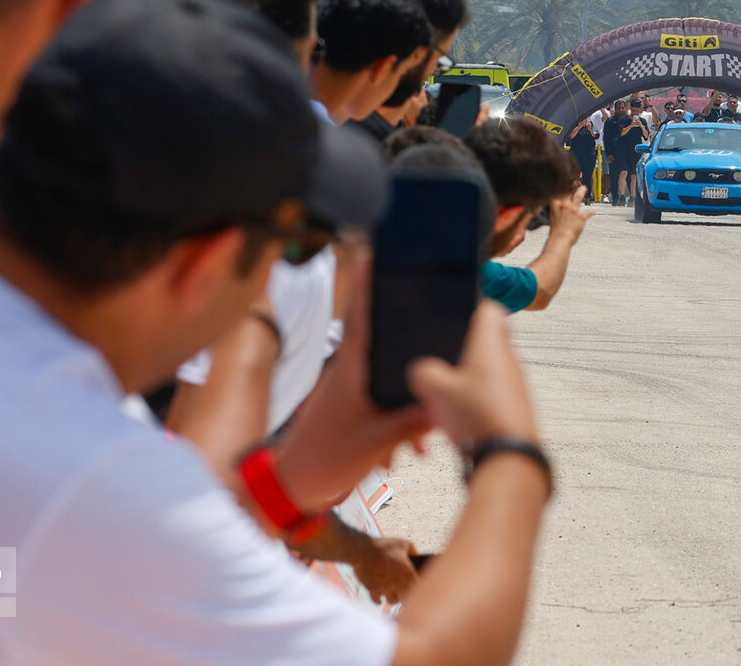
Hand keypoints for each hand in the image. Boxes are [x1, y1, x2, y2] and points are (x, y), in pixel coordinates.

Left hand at [273, 249, 430, 511]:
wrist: (293, 488)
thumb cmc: (325, 461)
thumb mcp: (377, 441)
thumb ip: (413, 420)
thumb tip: (447, 402)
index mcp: (350, 369)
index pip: (360, 314)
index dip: (368, 282)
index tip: (376, 250)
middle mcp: (348, 370)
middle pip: (383, 335)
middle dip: (410, 328)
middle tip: (433, 310)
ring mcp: (350, 387)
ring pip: (390, 373)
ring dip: (411, 394)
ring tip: (427, 432)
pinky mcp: (353, 405)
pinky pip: (386, 398)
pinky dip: (403, 417)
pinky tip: (417, 447)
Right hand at [352, 536, 418, 603]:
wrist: (363, 550)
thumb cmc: (384, 546)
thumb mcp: (401, 543)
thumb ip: (412, 549)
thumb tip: (416, 554)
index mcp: (408, 574)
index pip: (419, 588)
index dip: (418, 589)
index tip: (417, 589)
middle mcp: (398, 584)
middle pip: (406, 598)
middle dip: (405, 596)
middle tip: (405, 594)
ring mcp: (385, 589)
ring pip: (392, 601)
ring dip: (393, 598)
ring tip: (393, 595)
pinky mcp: (373, 590)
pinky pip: (377, 601)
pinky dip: (379, 600)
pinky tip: (380, 598)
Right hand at [408, 302, 537, 445]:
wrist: (510, 459)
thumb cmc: (478, 418)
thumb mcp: (434, 390)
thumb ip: (423, 371)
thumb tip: (422, 370)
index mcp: (491, 345)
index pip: (491, 309)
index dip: (473, 307)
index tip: (456, 316)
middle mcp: (509, 361)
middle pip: (487, 343)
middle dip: (464, 351)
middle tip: (442, 363)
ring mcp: (516, 386)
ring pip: (489, 372)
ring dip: (468, 380)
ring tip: (446, 399)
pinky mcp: (516, 409)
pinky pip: (493, 396)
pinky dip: (476, 402)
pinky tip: (459, 420)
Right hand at [546, 184, 593, 245]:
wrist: (560, 239)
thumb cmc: (555, 233)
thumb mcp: (551, 219)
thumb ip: (555, 212)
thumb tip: (556, 210)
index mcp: (555, 206)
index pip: (558, 192)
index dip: (561, 186)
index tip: (563, 183)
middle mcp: (564, 205)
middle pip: (568, 191)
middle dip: (571, 184)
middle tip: (574, 181)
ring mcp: (573, 210)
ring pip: (578, 196)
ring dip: (581, 191)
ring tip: (583, 188)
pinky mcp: (581, 216)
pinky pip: (588, 212)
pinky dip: (591, 212)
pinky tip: (594, 211)